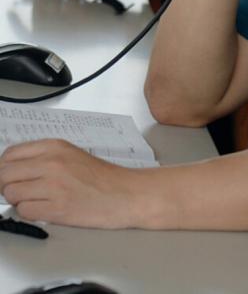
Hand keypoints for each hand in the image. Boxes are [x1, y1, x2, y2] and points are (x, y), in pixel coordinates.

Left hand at [0, 139, 133, 227]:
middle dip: (8, 186)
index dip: (5, 169)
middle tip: (24, 191)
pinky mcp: (57, 208)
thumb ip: (42, 158)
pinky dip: (31, 213)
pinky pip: (24, 211)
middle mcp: (52, 163)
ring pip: (11, 194)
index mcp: (54, 146)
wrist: (124, 193)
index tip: (12, 177)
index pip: (9, 155)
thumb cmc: (101, 177)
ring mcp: (53, 185)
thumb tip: (11, 169)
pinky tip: (47, 209)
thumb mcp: (71, 155)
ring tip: (39, 200)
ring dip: (20, 200)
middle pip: (4, 175)